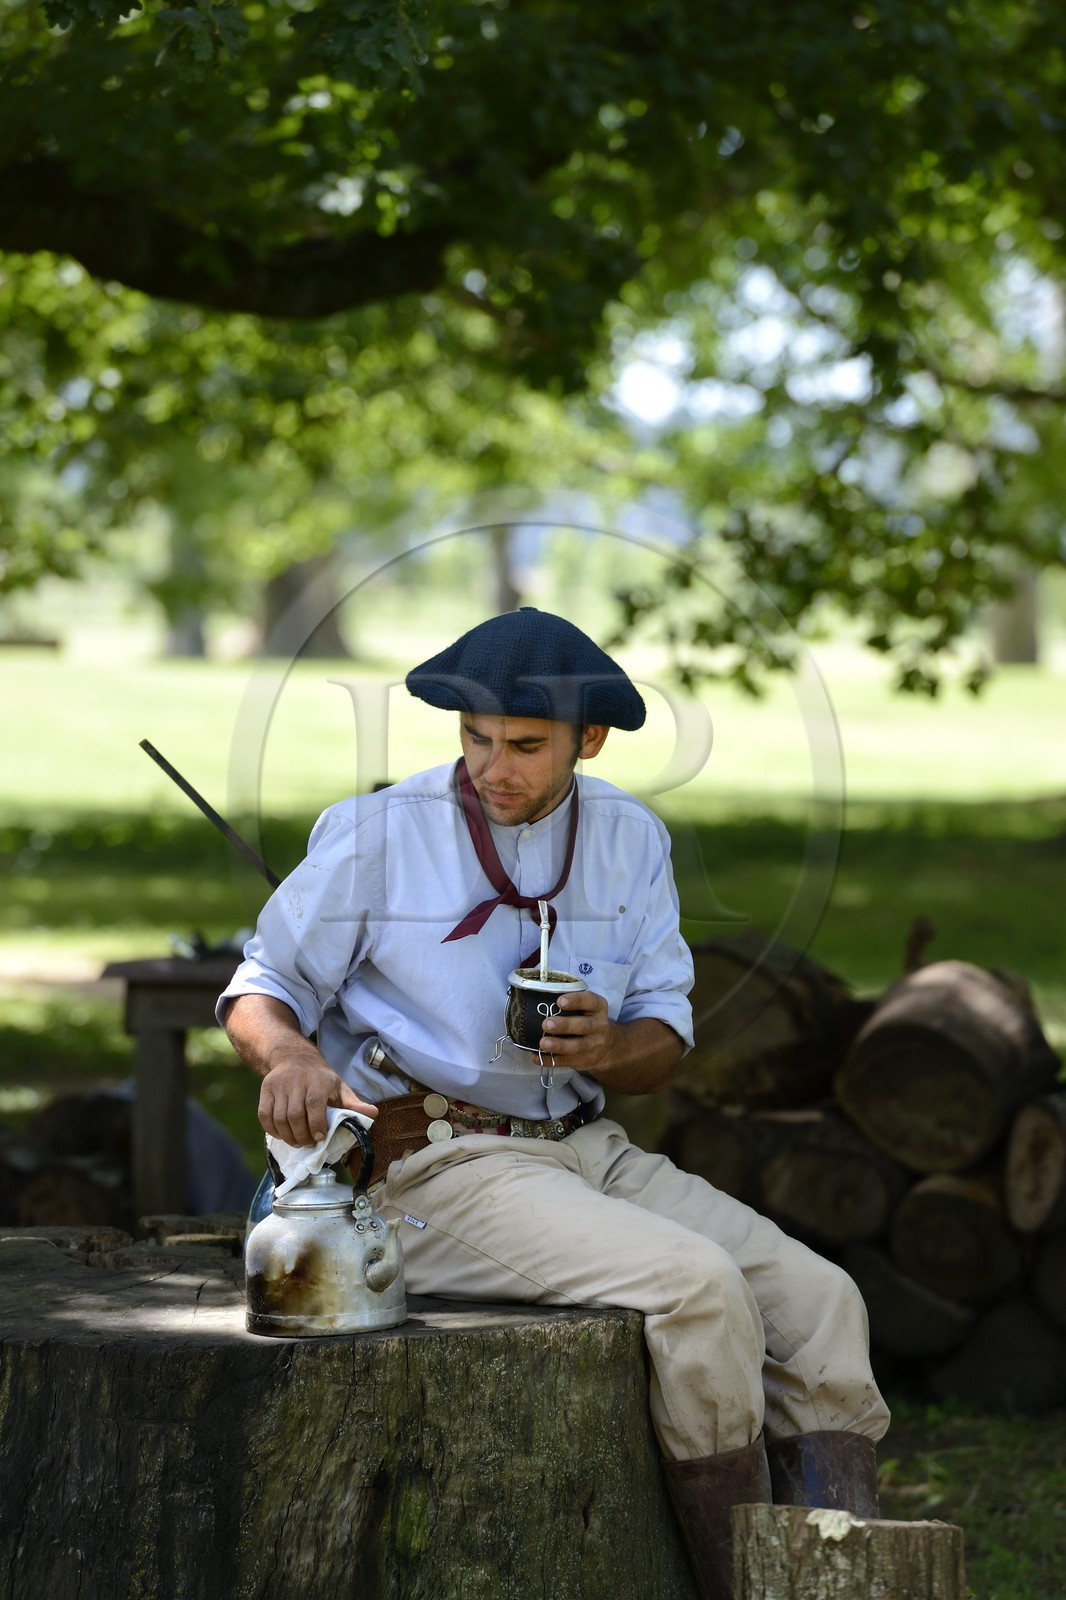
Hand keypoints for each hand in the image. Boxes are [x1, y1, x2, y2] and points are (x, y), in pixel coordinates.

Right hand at [258, 1056, 376, 1146]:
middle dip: (302, 1135)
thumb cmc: (320, 1078)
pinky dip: (272, 1130)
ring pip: (279, 1118)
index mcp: (317, 1081)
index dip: (316, 1124)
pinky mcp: (265, 1090)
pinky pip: (264, 1116)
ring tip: (298, 1142)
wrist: (293, 1057)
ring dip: (288, 1136)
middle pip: (295, 1115)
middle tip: (308, 1144)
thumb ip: (353, 1103)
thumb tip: (373, 1114)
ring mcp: (279, 1086)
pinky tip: (283, 1135)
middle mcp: (296, 1082)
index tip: (319, 1137)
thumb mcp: (339, 1087)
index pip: (314, 1104)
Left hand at [538, 989, 613, 1070]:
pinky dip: (550, 1060)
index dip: (576, 1000)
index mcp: (598, 1008)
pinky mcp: (585, 1060)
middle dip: (564, 1025)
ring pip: (577, 1046)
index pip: (591, 1001)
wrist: (608, 1047)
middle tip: (546, 1024)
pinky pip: (566, 1061)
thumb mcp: (587, 1008)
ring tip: (543, 1043)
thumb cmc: (588, 1020)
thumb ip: (570, 1004)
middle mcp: (599, 1026)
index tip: (560, 1001)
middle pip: (583, 1026)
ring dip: (559, 1045)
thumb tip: (539, 1001)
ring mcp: (593, 1045)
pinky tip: (536, 1056)